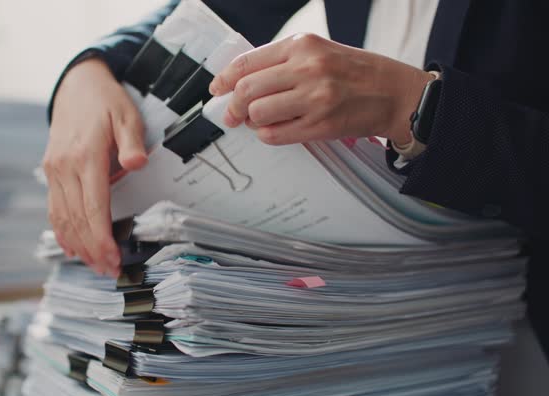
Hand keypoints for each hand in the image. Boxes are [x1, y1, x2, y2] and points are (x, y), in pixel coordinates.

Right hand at [43, 58, 147, 275]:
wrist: (76, 86)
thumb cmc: (106, 102)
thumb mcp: (127, 115)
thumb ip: (132, 142)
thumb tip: (137, 163)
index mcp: (85, 156)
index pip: (93, 207)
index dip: (101, 238)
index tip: (112, 258)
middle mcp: (64, 167)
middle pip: (76, 219)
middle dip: (92, 249)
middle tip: (109, 270)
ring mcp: (54, 171)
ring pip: (62, 218)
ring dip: (77, 246)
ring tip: (94, 265)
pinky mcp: (51, 172)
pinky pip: (54, 208)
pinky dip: (62, 232)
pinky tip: (72, 248)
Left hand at [209, 33, 435, 144]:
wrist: (395, 93)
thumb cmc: (356, 73)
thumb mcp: (319, 52)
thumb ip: (282, 63)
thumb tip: (242, 82)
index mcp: (302, 45)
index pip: (247, 63)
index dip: (224, 79)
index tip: (216, 89)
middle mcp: (307, 68)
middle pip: (247, 90)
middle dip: (232, 106)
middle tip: (231, 115)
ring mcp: (314, 98)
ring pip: (258, 114)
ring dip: (252, 122)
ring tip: (260, 121)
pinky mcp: (320, 125)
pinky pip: (275, 135)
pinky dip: (268, 135)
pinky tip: (276, 130)